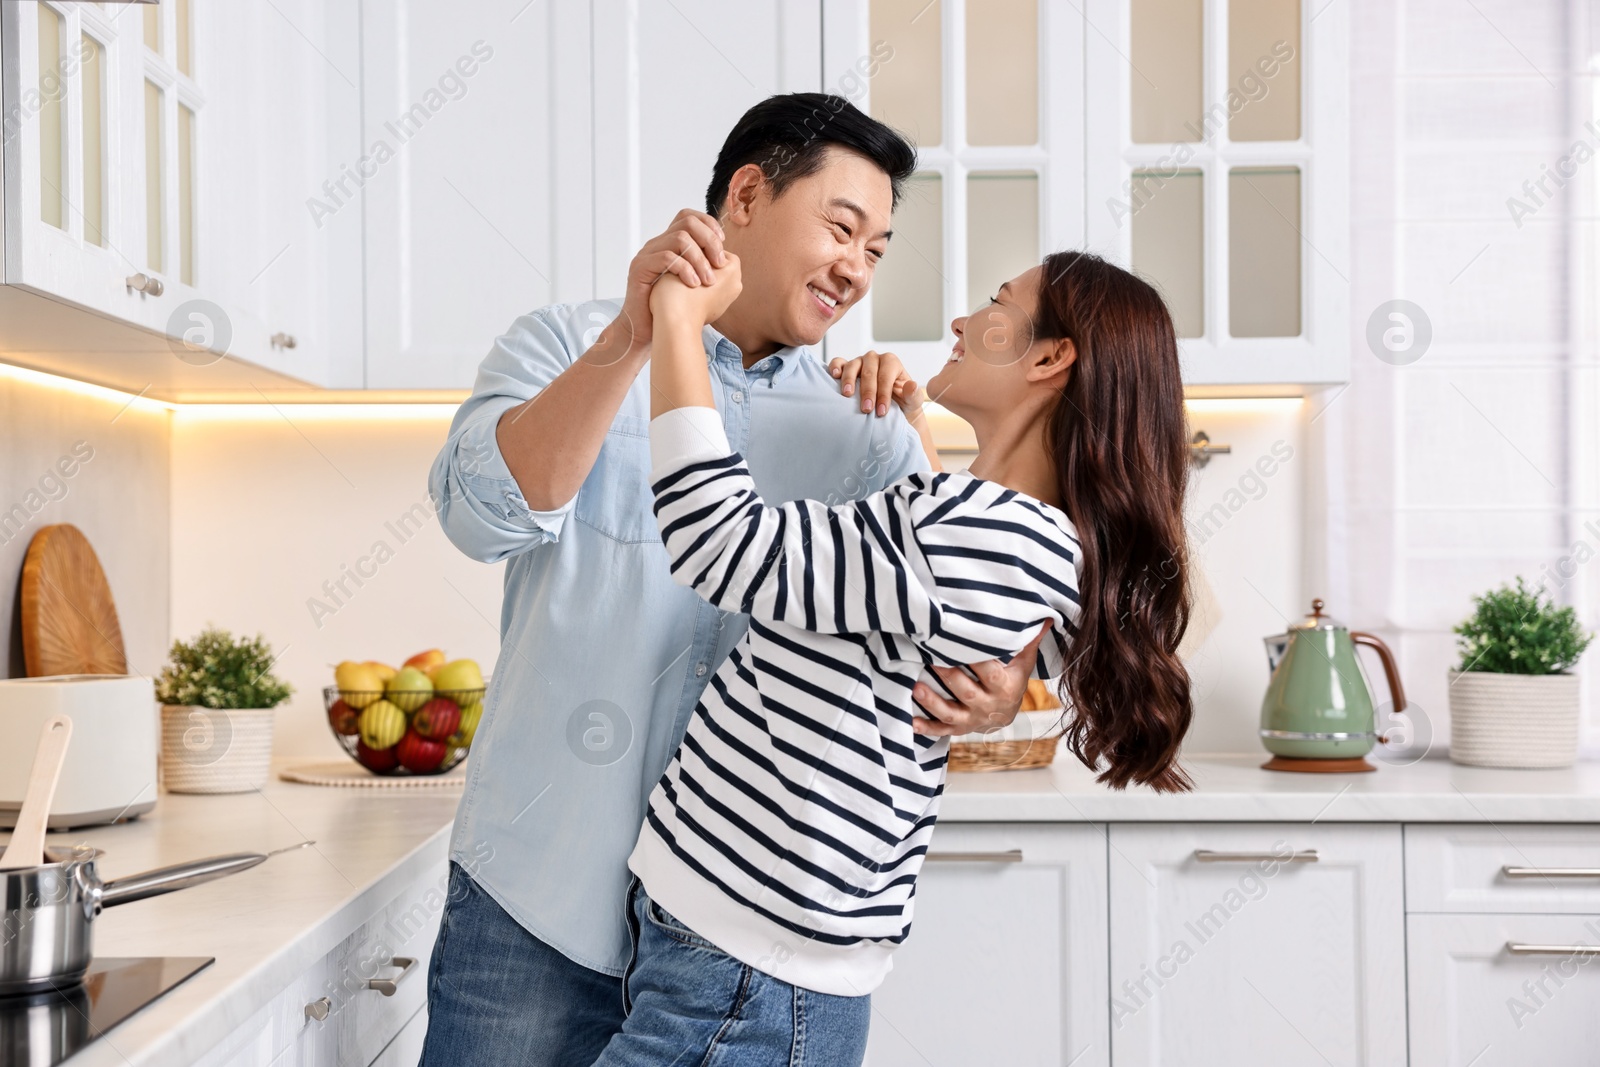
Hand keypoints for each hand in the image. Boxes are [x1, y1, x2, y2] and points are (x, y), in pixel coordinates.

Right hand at [613, 209, 729, 353]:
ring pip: (679, 239)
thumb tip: (728, 259)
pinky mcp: (639, 268)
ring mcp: (646, 255)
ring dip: (700, 260)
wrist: (645, 329)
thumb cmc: (670, 309)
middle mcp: (656, 244)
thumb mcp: (692, 283)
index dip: (708, 224)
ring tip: (708, 282)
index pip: (688, 216)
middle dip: (709, 241)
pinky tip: (694, 285)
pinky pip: (667, 258)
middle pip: (687, 223)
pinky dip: (685, 270)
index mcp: (668, 244)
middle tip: (719, 265)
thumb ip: (705, 267)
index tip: (722, 244)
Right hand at [828, 350, 919, 418]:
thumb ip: (913, 394)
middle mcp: (874, 359)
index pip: (886, 376)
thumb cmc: (901, 402)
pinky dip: (835, 367)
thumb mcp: (912, 401)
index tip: (881, 411)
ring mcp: (859, 361)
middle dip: (868, 392)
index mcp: (891, 362)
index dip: (884, 394)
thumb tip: (912, 386)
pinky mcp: (846, 367)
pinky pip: (838, 362)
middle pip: (869, 372)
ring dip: (849, 380)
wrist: (888, 405)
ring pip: (853, 366)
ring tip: (848, 395)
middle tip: (866, 409)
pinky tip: (834, 376)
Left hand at [911, 621, 1050, 736]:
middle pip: (967, 692)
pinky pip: (942, 730)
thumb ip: (1029, 642)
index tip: (960, 644)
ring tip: (916, 687)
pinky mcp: (959, 728)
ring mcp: (972, 719)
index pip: (990, 674)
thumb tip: (1047, 617)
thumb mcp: (1023, 664)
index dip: (977, 661)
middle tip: (930, 658)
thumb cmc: (1012, 681)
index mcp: (1005, 688)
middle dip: (949, 676)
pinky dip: (927, 728)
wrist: (1006, 715)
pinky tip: (912, 721)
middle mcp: (988, 706)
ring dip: (932, 702)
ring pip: (951, 713)